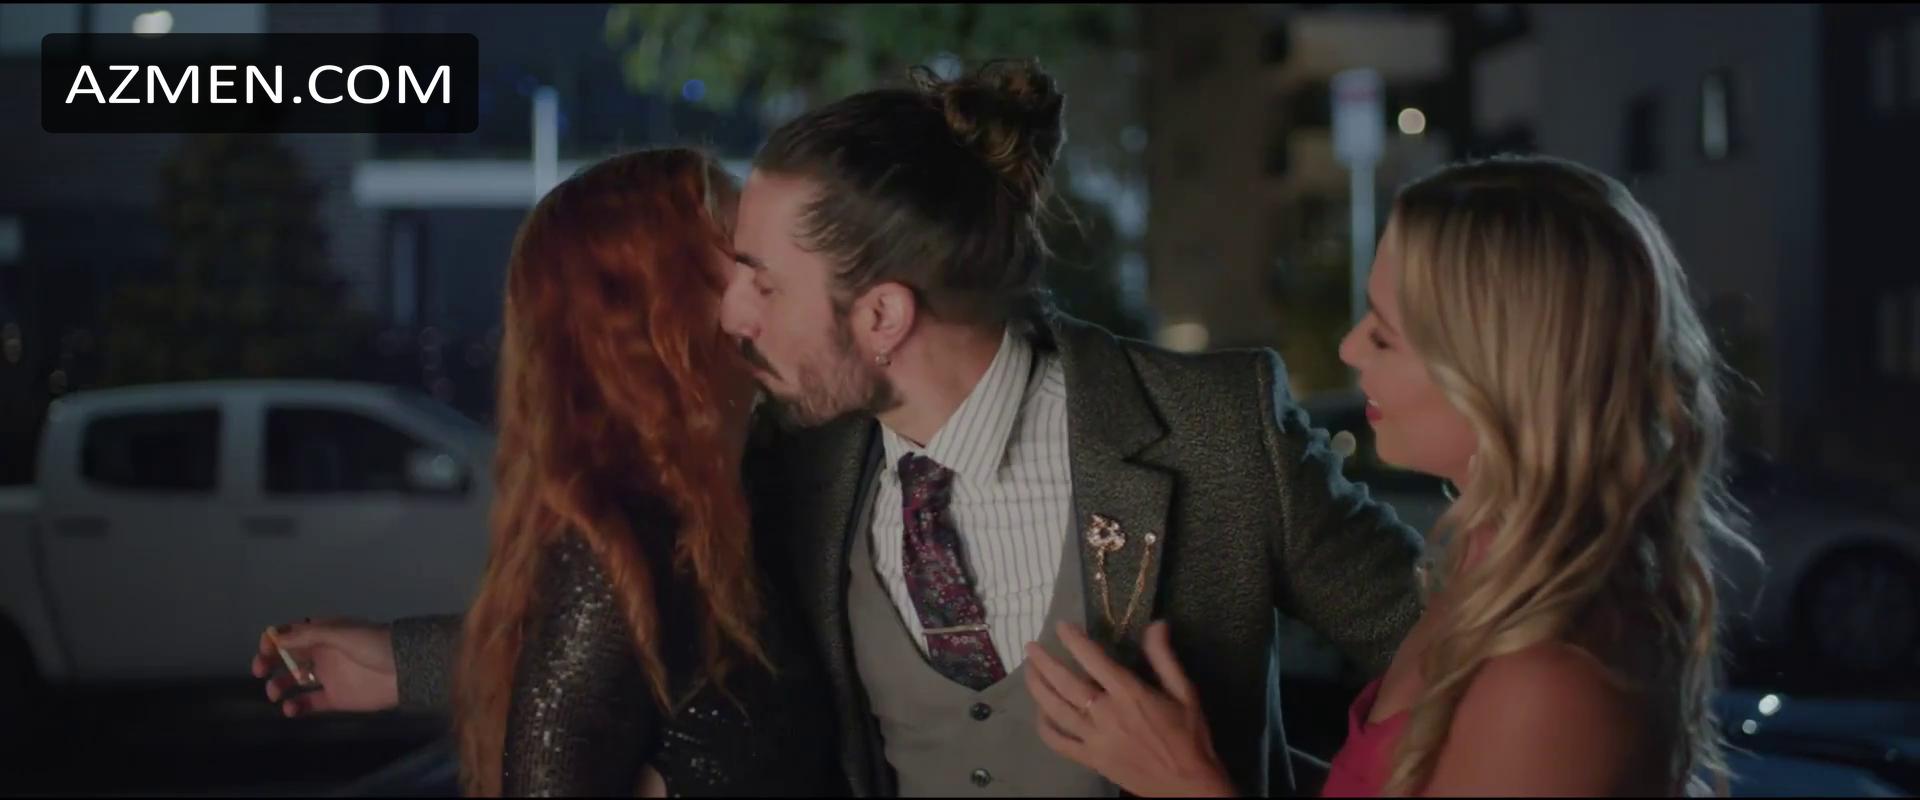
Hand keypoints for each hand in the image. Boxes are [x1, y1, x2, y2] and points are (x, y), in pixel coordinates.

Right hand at [250, 617, 398, 716]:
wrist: (406, 669)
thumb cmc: (374, 644)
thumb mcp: (341, 634)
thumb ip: (309, 635)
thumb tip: (276, 636)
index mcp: (324, 633)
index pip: (292, 635)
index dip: (275, 641)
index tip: (266, 650)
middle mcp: (323, 654)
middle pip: (288, 658)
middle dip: (270, 663)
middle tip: (260, 671)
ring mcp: (329, 676)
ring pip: (295, 681)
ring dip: (280, 685)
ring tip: (275, 693)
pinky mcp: (336, 698)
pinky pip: (310, 703)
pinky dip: (297, 706)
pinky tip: (290, 708)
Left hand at [1024, 620, 1237, 796]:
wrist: (1188, 784)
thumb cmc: (1188, 736)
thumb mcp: (1184, 692)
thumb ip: (1165, 658)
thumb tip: (1156, 624)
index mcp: (1129, 694)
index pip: (1093, 660)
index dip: (1074, 640)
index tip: (1061, 626)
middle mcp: (1106, 714)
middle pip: (1065, 683)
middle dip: (1044, 662)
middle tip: (1030, 647)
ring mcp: (1095, 739)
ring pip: (1055, 710)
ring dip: (1038, 688)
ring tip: (1029, 672)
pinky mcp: (1091, 760)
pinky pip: (1059, 742)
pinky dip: (1044, 727)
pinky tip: (1040, 713)